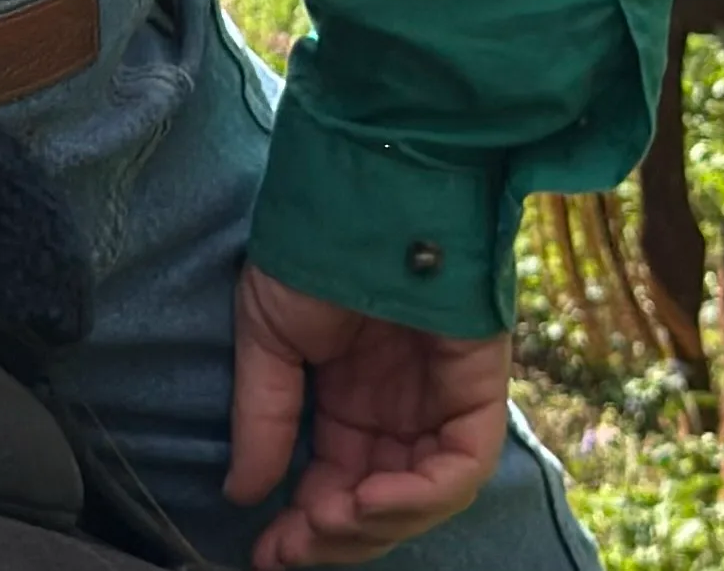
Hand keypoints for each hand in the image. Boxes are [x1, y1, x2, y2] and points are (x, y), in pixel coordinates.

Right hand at [228, 264, 514, 569]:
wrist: (359, 188)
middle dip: (335, 535)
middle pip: (382, 501)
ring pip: (422, 495)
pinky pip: (461, 464)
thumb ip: (265, 419)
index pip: (338, 483)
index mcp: (356, 398)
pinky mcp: (480, 388)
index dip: (304, 526)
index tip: (265, 554)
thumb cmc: (310, 248)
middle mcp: (404, 408)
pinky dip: (418, 495)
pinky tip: (364, 500)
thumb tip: (243, 494)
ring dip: (372, 524)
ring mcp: (444, 400)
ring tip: (324, 524)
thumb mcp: (269, 339)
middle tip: (288, 550)